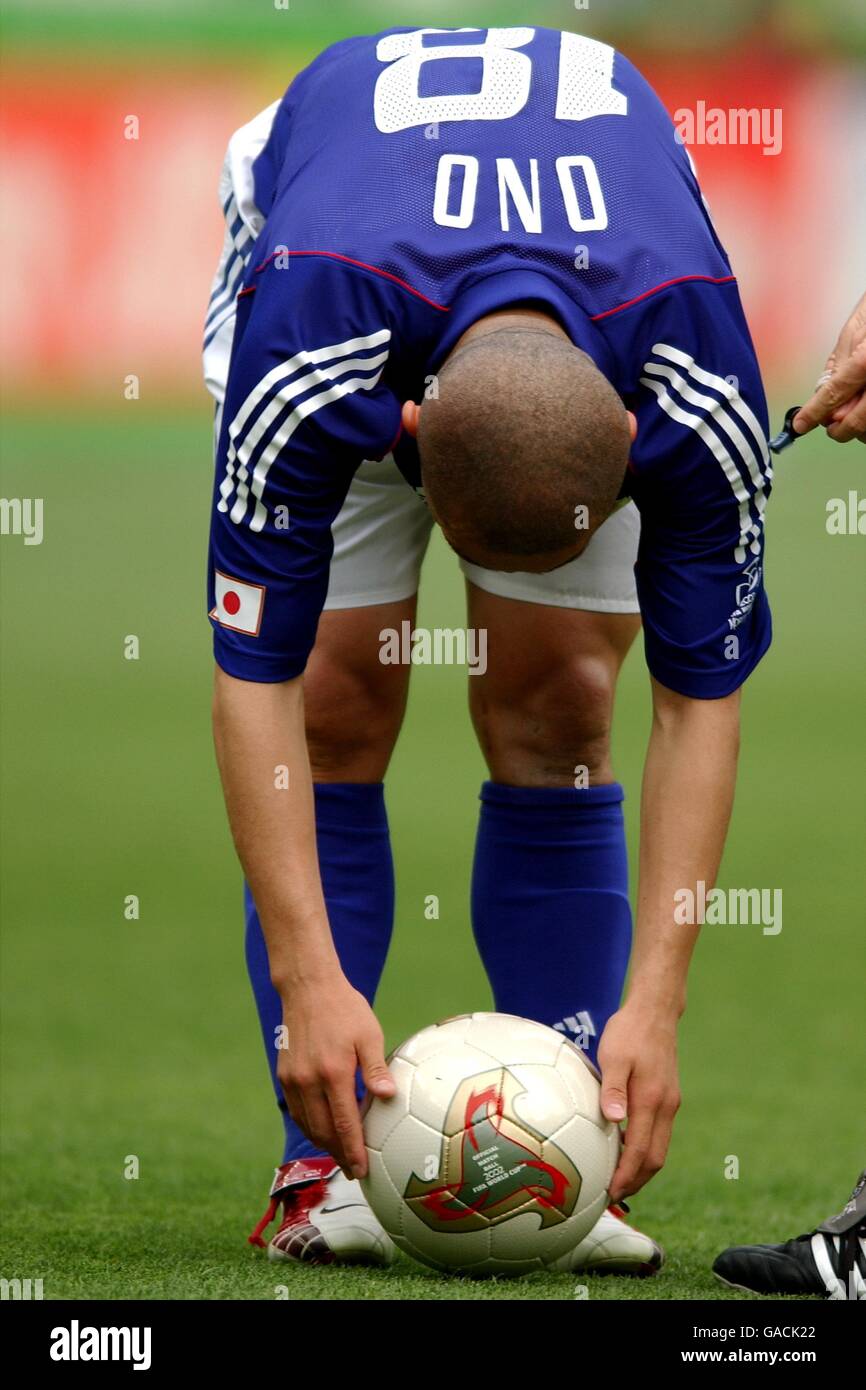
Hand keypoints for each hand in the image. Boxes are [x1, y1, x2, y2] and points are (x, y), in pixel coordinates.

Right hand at [278, 972, 394, 1179]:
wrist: (308, 987)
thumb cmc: (345, 1009)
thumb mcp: (368, 1034)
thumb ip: (376, 1069)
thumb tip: (388, 1097)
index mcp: (333, 1072)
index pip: (344, 1124)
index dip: (353, 1151)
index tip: (362, 1171)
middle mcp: (309, 1080)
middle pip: (323, 1131)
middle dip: (339, 1154)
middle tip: (354, 1170)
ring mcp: (293, 1079)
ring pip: (307, 1125)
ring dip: (324, 1143)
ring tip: (341, 1155)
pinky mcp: (284, 1075)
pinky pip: (297, 1111)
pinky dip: (310, 1126)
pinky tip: (322, 1130)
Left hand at [598, 1001, 680, 1201]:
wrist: (655, 1011)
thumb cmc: (629, 1032)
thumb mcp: (613, 1057)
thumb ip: (612, 1090)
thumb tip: (613, 1121)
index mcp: (651, 1101)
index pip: (642, 1152)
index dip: (627, 1176)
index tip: (611, 1192)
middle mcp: (666, 1107)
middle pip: (656, 1158)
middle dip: (636, 1181)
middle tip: (614, 1196)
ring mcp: (670, 1102)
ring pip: (660, 1147)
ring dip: (642, 1168)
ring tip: (619, 1179)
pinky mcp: (668, 1096)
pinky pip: (659, 1132)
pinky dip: (645, 1149)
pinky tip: (627, 1148)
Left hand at [793, 292, 865, 443]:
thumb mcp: (852, 336)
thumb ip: (838, 371)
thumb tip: (823, 398)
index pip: (834, 395)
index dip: (813, 413)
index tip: (801, 424)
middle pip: (857, 421)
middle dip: (838, 429)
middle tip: (829, 426)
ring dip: (857, 429)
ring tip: (849, 418)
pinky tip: (865, 416)